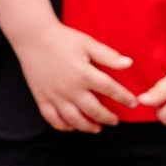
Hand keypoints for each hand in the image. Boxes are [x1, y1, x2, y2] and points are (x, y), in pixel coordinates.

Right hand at [19, 21, 136, 132]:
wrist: (33, 37)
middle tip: (115, 121)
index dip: (124, 98)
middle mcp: (70, 89)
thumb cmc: (62, 39)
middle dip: (107, 118)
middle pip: (93, 110)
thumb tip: (129, 63)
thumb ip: (108, 56)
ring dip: (87, 127)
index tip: (133, 103)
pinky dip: (63, 126)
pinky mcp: (42, 99)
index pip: (110, 90)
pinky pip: (53, 119)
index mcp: (84, 74)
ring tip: (97, 128)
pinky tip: (72, 127)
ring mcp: (55, 96)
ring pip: (74, 119)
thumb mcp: (88, 43)